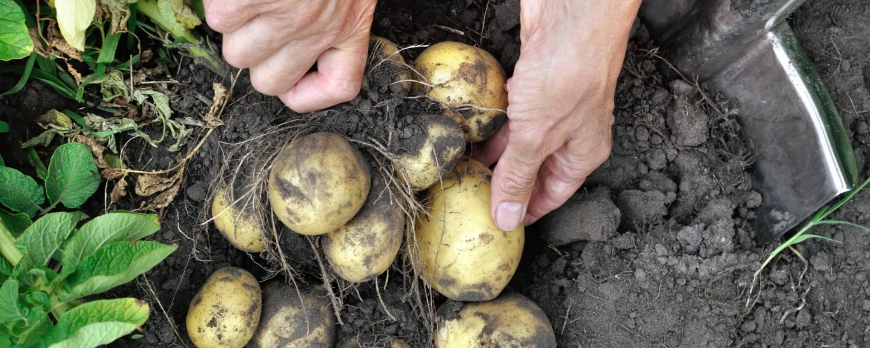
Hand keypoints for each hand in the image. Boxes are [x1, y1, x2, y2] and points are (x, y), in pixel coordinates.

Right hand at [204, 0, 376, 111]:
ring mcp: (285, 16)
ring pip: (238, 53)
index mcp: (351, 26)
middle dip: (259, 57)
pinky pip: (220, 20)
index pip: (339, 87)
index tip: (296, 80)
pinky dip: (221, 3)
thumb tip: (294, 55)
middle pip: (270, 82)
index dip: (310, 93)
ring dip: (236, 28)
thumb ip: (334, 21)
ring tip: (249, 1)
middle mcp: (319, 28)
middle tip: (260, 24)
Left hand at [473, 0, 640, 230]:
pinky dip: (494, 126)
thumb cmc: (567, 73)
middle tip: (470, 198)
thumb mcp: (536, 136)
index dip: (526, 211)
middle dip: (504, 184)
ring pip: (520, 142)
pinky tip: (472, 135)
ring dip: (495, 156)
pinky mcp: (533, 83)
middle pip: (534, 170)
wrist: (570, 15)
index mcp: (582, 154)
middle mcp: (570, 134)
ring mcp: (552, 107)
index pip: (552, 195)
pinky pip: (511, 114)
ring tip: (464, 172)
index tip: (496, 224)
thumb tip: (507, 219)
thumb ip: (518, 177)